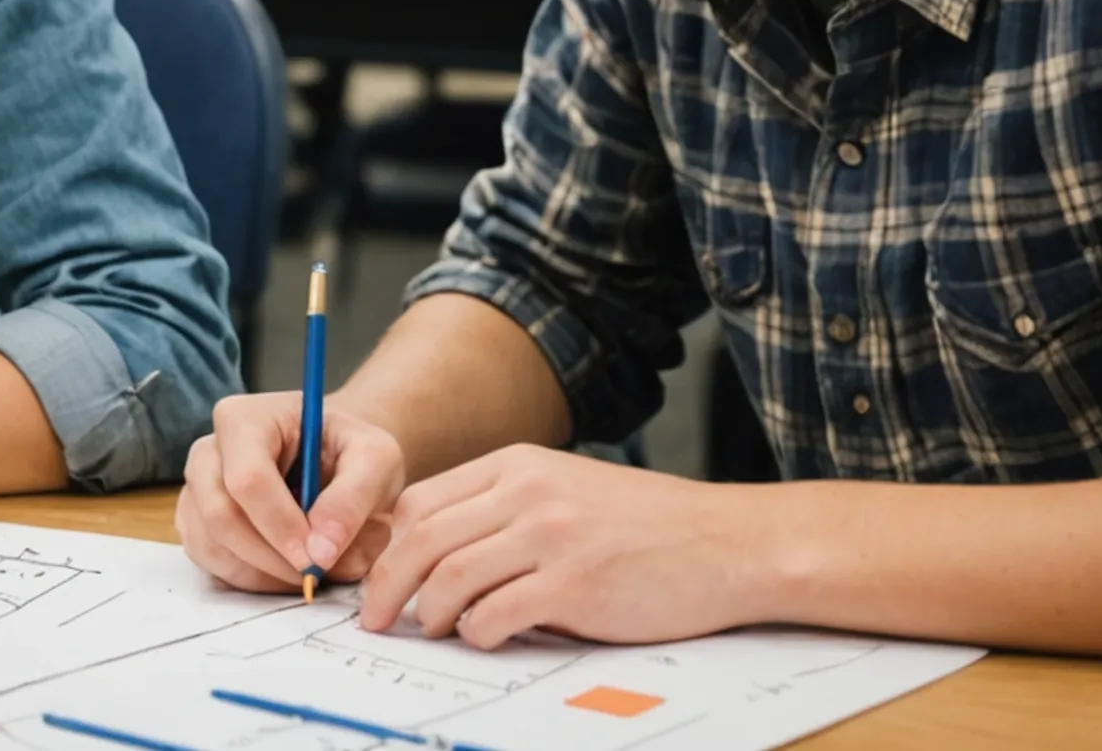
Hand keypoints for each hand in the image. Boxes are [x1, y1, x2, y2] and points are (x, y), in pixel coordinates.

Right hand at [176, 390, 405, 592]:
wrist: (331, 458)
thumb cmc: (349, 451)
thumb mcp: (376, 459)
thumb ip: (354, 498)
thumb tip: (321, 550)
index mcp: (245, 419)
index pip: (248, 479)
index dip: (280, 526)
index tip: (317, 558)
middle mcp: (208, 451)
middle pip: (220, 515)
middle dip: (271, 557)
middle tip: (314, 573)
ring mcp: (196, 488)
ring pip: (211, 544)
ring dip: (263, 573)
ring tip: (306, 569)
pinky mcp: (194, 521)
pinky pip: (210, 561)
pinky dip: (250, 579)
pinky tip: (284, 570)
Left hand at [355, 444, 776, 648]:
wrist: (729, 543)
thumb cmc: (649, 526)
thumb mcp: (567, 490)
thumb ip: (506, 509)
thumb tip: (436, 555)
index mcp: (519, 465)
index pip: (421, 500)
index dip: (388, 544)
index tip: (377, 576)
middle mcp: (528, 492)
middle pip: (422, 538)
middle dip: (385, 584)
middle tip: (373, 618)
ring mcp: (552, 536)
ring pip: (450, 576)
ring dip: (427, 613)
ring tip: (430, 630)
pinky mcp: (576, 585)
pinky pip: (496, 614)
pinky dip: (477, 633)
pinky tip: (485, 637)